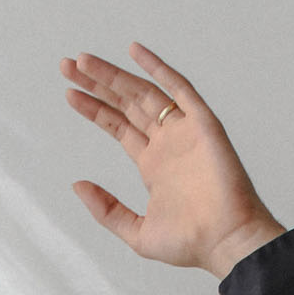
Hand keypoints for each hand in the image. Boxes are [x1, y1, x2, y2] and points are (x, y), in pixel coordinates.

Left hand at [61, 45, 282, 279]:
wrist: (225, 241)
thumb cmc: (190, 243)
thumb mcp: (136, 232)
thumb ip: (107, 210)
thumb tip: (77, 185)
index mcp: (152, 165)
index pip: (118, 126)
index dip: (94, 109)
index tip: (70, 93)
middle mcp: (166, 143)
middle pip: (126, 103)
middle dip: (97, 84)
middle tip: (68, 66)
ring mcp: (184, 131)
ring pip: (144, 92)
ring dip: (114, 75)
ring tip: (84, 61)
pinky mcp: (202, 123)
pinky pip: (179, 88)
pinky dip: (157, 68)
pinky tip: (134, 52)